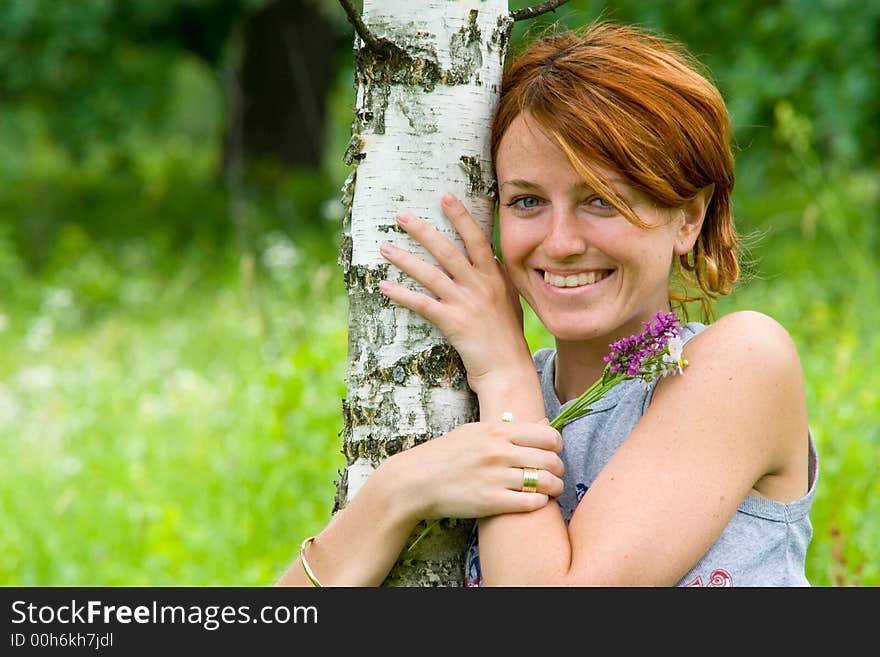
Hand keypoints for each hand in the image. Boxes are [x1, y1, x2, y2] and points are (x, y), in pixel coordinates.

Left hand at [378, 193, 530, 391]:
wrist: (508, 370)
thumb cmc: (507, 339)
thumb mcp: (509, 301)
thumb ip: (498, 279)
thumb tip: (489, 258)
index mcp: (494, 277)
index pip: (476, 239)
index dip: (461, 216)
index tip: (444, 196)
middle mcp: (480, 286)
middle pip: (448, 251)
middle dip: (423, 231)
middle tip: (401, 215)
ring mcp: (466, 304)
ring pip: (430, 274)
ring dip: (405, 259)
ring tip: (384, 247)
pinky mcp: (453, 323)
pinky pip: (422, 304)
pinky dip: (402, 295)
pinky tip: (383, 287)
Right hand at [387, 419, 564, 520]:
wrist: (415, 482)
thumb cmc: (444, 455)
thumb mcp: (472, 432)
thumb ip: (504, 429)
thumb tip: (538, 423)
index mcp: (496, 431)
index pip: (547, 435)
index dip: (557, 446)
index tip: (553, 452)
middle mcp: (499, 452)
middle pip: (550, 460)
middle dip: (558, 469)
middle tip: (554, 474)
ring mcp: (495, 477)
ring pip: (545, 482)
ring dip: (554, 488)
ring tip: (551, 490)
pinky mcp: (491, 502)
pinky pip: (530, 503)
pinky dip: (539, 504)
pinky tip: (535, 503)